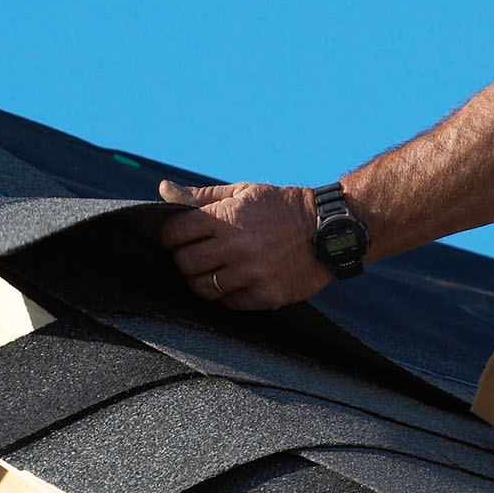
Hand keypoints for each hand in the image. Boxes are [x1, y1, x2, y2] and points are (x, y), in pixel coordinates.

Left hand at [157, 180, 335, 309]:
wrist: (330, 229)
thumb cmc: (282, 208)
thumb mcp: (244, 192)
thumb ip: (202, 195)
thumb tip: (163, 189)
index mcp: (226, 217)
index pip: (174, 233)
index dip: (171, 236)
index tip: (179, 238)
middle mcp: (236, 247)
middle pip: (184, 263)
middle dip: (185, 259)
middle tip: (197, 256)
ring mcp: (251, 274)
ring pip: (202, 288)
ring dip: (204, 280)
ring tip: (216, 271)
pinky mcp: (266, 295)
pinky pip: (230, 303)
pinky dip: (229, 294)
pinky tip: (239, 281)